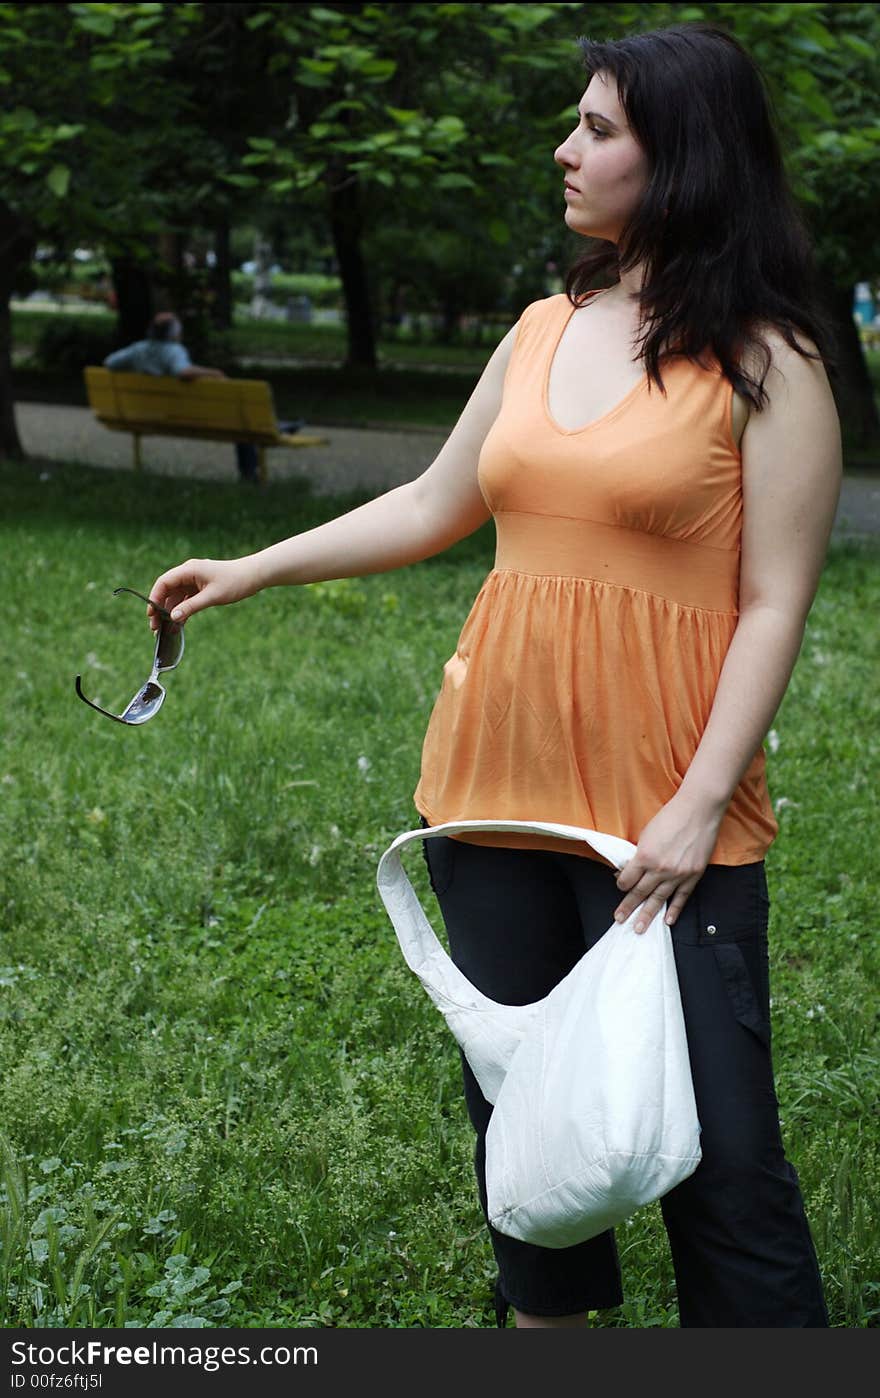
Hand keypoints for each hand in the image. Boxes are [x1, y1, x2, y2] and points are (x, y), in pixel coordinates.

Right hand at [146, 557, 260, 630]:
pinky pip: (186, 600)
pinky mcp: (200, 588)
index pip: (164, 582)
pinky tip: (178, 625)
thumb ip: (191, 607)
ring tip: (166, 630)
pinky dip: (182, 611)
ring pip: (176, 597)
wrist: (254, 576)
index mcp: (189, 570)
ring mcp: (194, 581)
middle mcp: (188, 573)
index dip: (154, 598)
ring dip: (170, 612)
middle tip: (156, 627)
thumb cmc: (235, 582)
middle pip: (167, 591)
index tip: (151, 614)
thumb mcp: (212, 597)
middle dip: (160, 609)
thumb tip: (172, 617)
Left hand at [613, 789, 725, 933]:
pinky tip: (667, 921)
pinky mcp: (693, 876)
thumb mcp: (646, 834)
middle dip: (628, 908)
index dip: (621, 884)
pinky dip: (674, 910)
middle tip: (620, 920)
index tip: (620, 886)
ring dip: (647, 915)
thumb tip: (630, 870)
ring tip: (639, 929)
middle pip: (640, 893)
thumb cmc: (670, 818)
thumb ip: (638, 854)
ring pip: (659, 900)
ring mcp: (678, 874)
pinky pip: (681, 898)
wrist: (698, 811)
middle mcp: (660, 869)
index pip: (627, 880)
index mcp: (645, 856)